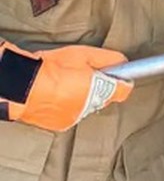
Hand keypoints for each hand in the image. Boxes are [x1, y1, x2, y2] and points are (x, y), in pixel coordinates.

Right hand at [0, 43, 132, 131]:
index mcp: (99, 91)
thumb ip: (108, 59)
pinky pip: (72, 113)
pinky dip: (68, 105)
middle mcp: (90, 108)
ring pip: (87, 106)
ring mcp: (75, 118)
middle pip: (105, 98)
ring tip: (66, 83)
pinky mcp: (61, 125)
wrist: (22, 85)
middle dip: (99, 87)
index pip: (124, 91)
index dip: (122, 81)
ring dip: (82, 97)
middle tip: (85, 74)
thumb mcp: (84, 55)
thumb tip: (122, 62)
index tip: (119, 75)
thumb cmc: (52, 69)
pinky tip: (57, 94)